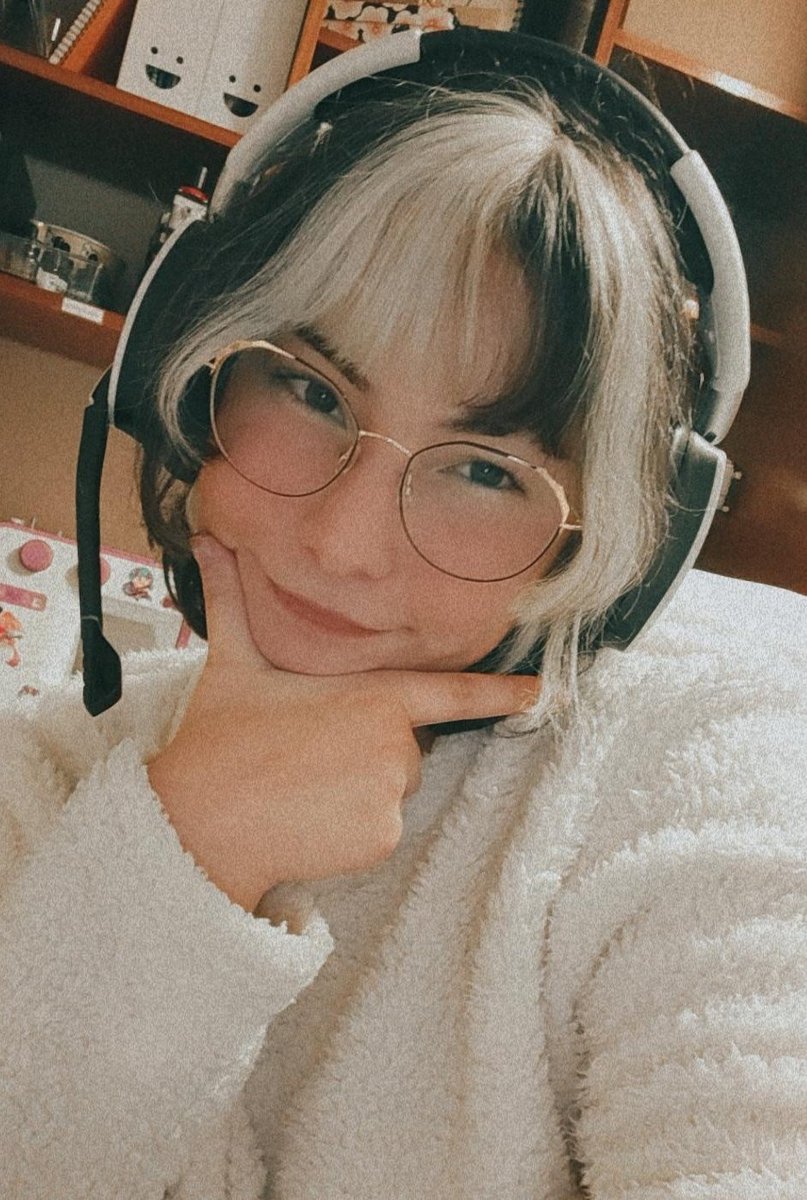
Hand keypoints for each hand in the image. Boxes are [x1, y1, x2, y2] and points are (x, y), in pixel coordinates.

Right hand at [147, 534, 539, 912]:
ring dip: (363, 783)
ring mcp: (392, 793)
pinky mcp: (382, 837)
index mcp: (373, 695)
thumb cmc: (220, 740)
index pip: (455, 692)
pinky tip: (312, 817)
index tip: (548, 691)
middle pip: (406, 741)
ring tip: (305, 782)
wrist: (200, 821)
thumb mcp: (232, 663)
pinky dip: (355, 823)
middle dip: (371, 742)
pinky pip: (381, 824)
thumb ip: (232, 599)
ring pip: (394, 784)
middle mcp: (396, 743)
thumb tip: (203, 540)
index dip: (505, 691)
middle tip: (311, 748)